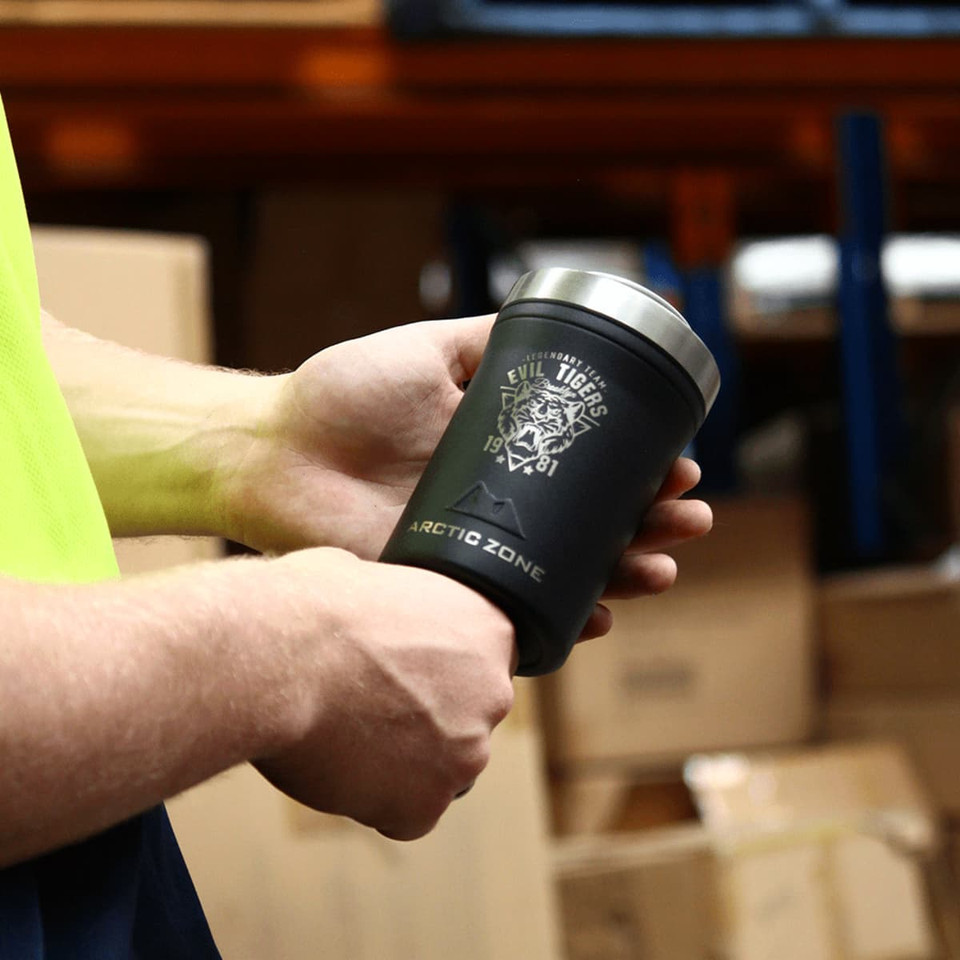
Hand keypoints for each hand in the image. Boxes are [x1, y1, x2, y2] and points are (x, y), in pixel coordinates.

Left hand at [220, 317, 710, 632]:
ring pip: (566, 573)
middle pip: (591, 524)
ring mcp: (474, 551)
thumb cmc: (341, 398)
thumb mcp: (425, 350)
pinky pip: (513, 614)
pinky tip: (602, 616)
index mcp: (501, 454)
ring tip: (664, 566)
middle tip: (688, 518)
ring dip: (623, 573)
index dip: (639, 470)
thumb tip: (550, 313)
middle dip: (649, 523)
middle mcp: (498, 505)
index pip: (588, 468)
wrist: (273, 453)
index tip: (679, 465)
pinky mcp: (443, 589)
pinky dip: (561, 621)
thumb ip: (483, 340)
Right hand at [254, 550, 515, 840]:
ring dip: (400, 761)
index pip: (479, 662)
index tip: (398, 671)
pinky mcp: (425, 807)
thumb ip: (394, 606)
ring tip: (342, 734)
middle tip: (367, 704)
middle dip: (423, 718)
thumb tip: (371, 607)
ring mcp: (465, 756)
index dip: (435, 670)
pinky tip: (339, 767)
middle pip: (465, 720)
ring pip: (437, 770)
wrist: (278, 658)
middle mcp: (492, 694)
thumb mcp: (367, 575)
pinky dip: (374, 799)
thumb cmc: (310, 605)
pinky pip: (405, 813)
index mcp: (489, 628)